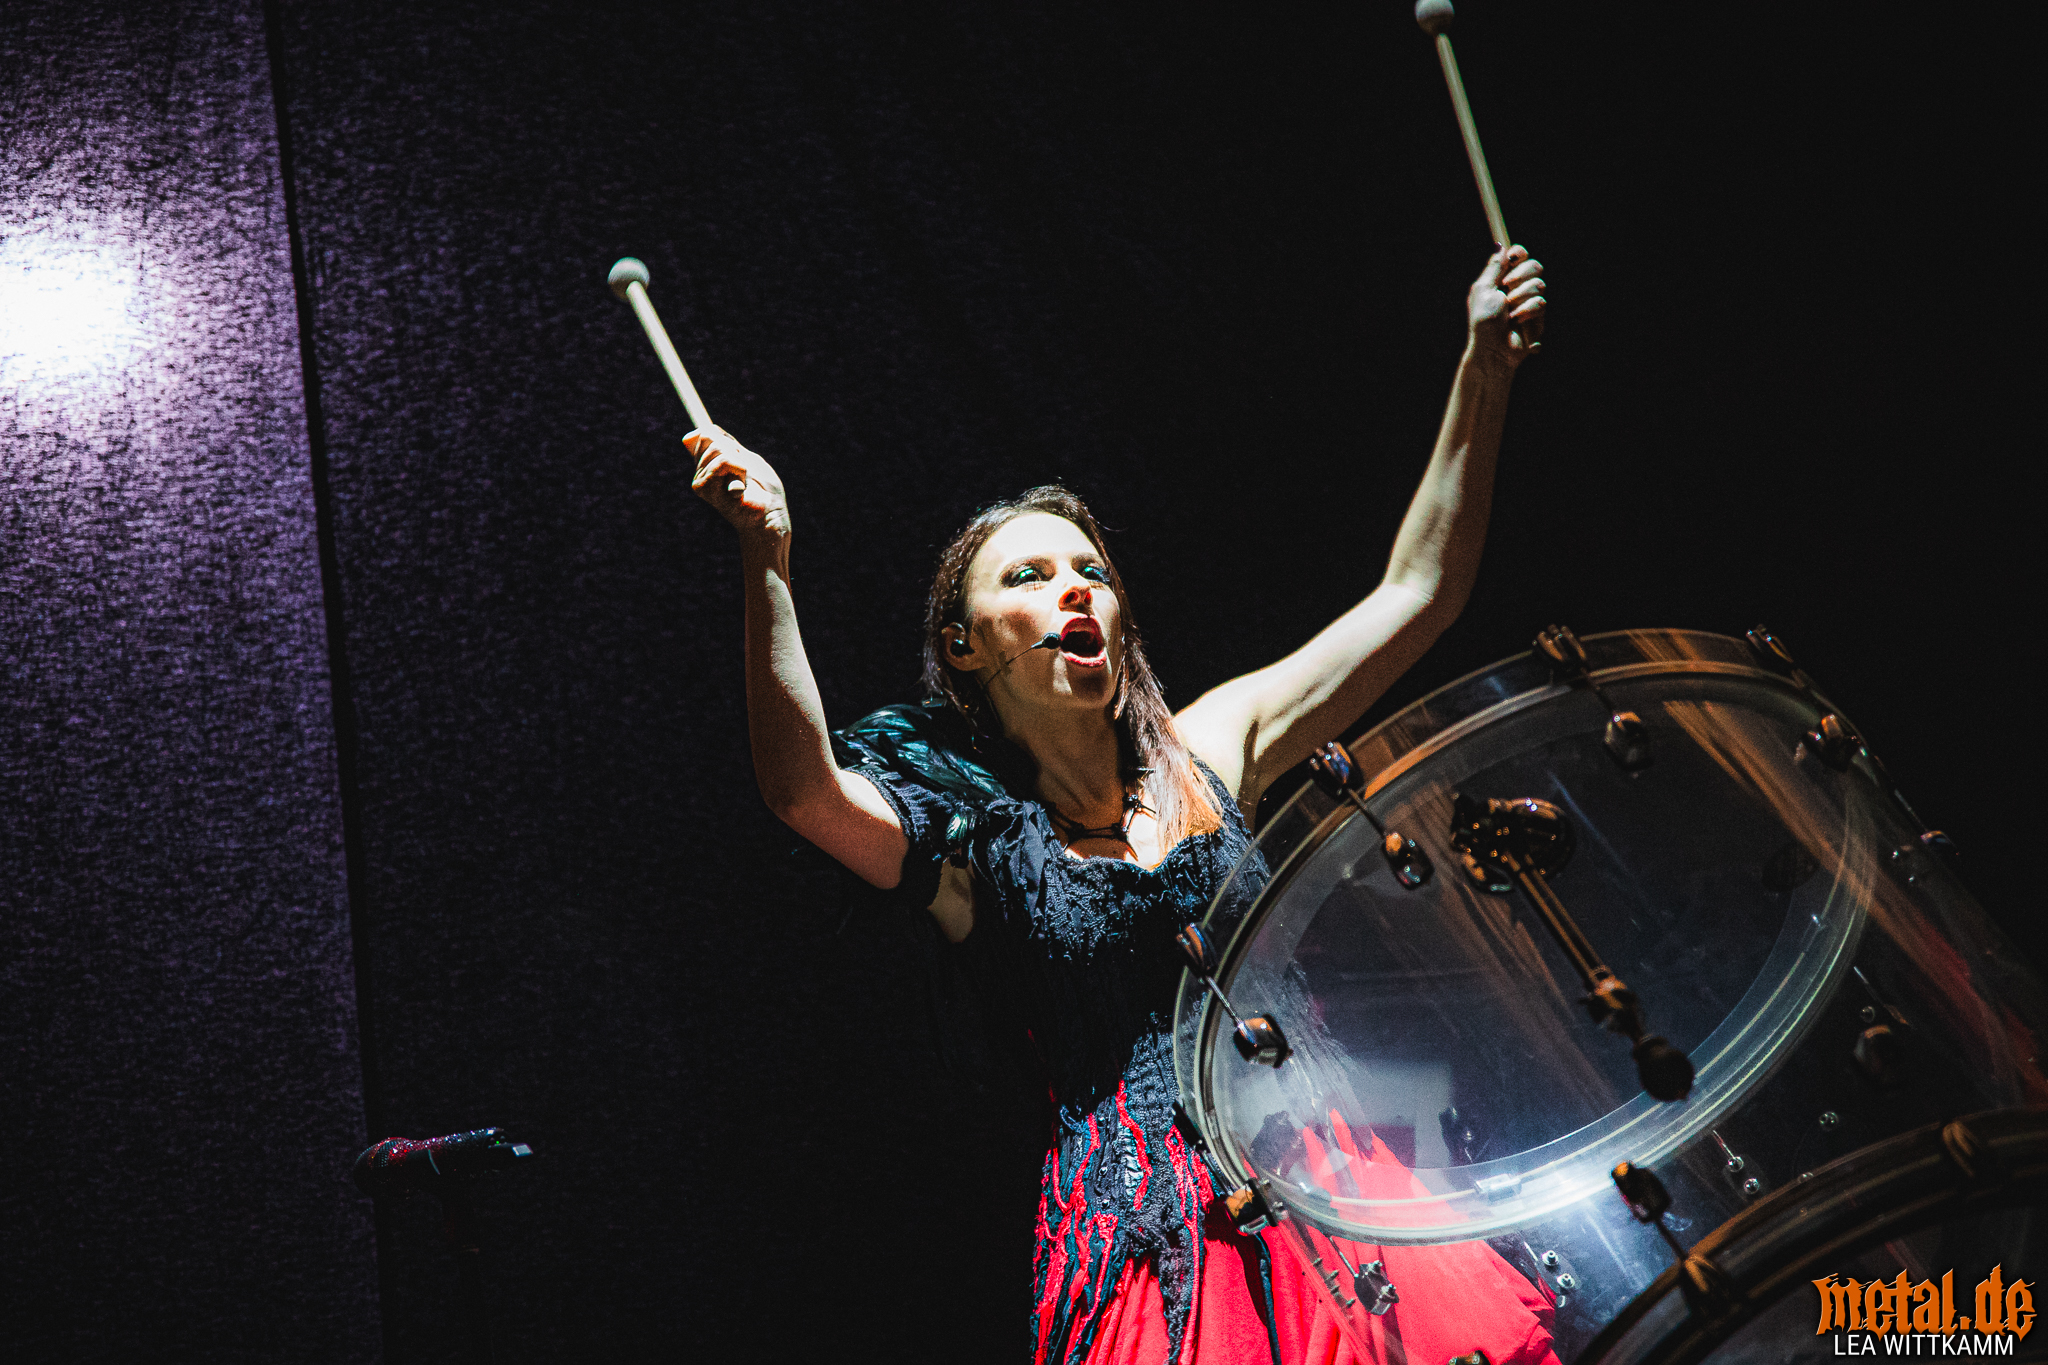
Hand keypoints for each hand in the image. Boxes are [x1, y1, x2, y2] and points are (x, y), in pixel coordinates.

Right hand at [685, 427, 790, 544]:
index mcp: (708, 467)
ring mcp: (700, 484)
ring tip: (744, 482)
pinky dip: (741, 471)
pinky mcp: (706, 490)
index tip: (737, 454)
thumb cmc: (763, 491)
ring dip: (740, 463)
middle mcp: (699, 475)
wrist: (771, 515)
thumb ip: (723, 445)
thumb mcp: (745, 458)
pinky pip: (724, 462)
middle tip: (745, 473)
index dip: (721, 438)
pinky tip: (741, 490)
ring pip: (719, 450)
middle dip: (736, 451)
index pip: (703, 435)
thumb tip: (692, 435)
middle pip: (711, 439)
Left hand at [1466, 245, 1545, 368]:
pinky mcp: (1538, 316)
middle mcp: (1517, 287)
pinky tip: (1517, 323)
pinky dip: (1527, 313)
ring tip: (1509, 314)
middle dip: (1521, 276)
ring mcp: (1529, 301)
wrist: (1493, 350)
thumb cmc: (1483, 322)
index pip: (1519, 256)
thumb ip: (1494, 268)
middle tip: (1507, 288)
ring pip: (1539, 285)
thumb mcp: (1483, 290)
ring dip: (1521, 299)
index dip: (1519, 254)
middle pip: (1534, 266)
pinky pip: (1541, 303)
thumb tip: (1500, 245)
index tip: (1513, 258)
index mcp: (1501, 279)